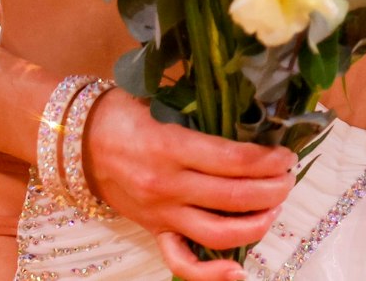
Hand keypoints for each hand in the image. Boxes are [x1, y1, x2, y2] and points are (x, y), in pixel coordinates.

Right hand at [83, 93, 295, 280]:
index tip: (287, 154)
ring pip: (219, 234)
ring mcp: (161, 214)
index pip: (235, 161)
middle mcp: (168, 185)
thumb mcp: (161, 102)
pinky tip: (238, 271)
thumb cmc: (122, 112)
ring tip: (275, 207)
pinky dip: (211, 274)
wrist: (76, 141)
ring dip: (257, 224)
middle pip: (235, 197)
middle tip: (290, 177)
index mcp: (172, 146)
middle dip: (274, 189)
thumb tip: (251, 116)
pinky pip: (183, 263)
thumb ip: (201, 112)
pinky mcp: (153, 231)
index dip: (270, 160)